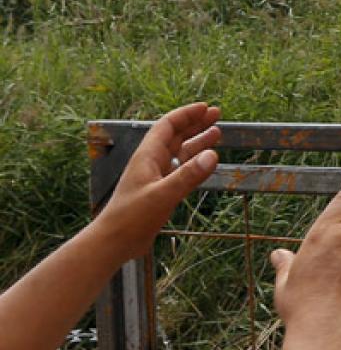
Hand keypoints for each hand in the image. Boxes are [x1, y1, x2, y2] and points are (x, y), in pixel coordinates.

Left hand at [99, 102, 220, 258]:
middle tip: (216, 114)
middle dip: (195, 123)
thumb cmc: (131, 217)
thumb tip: (213, 155)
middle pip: (175, 135)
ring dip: (197, 141)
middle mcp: (152, 162)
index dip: (186, 115)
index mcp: (148, 157)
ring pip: (179, 152)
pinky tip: (206, 162)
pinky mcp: (160, 191)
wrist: (113, 242)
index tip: (206, 107)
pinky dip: (194, 162)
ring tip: (216, 133)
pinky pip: (181, 169)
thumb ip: (187, 176)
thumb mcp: (162, 195)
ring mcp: (156, 177)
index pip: (168, 126)